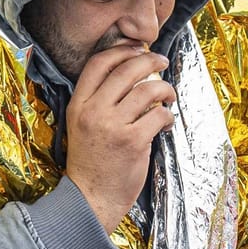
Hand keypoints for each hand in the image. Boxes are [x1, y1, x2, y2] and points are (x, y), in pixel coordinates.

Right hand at [63, 43, 174, 232]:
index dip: (121, 51)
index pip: (98, 63)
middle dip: (149, 60)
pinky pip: (159, 115)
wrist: (90, 199)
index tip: (137, 49)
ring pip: (147, 90)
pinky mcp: (132, 142)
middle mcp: (93, 111)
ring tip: (168, 96)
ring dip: (165, 89)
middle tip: (162, 62)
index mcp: (78, 104)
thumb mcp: (81, 126)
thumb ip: (99, 101)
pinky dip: (167, 116)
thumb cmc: (91, 163)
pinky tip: (165, 123)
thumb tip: (131, 75)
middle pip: (126, 70)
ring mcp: (113, 126)